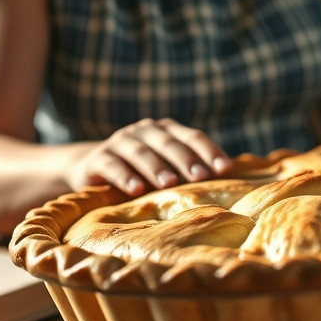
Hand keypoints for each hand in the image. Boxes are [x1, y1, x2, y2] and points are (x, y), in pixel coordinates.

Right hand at [65, 118, 230, 195]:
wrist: (93, 168)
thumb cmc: (142, 172)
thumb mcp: (167, 168)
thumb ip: (190, 171)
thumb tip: (227, 186)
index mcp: (166, 131)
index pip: (192, 137)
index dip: (209, 151)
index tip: (225, 169)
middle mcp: (145, 131)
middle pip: (169, 143)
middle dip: (186, 159)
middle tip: (201, 176)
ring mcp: (120, 142)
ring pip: (141, 152)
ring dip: (157, 167)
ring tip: (171, 183)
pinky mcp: (99, 159)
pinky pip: (113, 165)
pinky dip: (125, 176)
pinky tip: (137, 189)